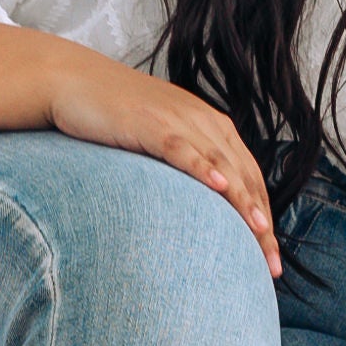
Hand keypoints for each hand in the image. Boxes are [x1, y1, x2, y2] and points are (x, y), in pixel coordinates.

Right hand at [44, 55, 281, 276]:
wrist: (73, 80)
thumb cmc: (116, 116)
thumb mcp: (162, 140)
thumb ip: (187, 164)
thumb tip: (200, 207)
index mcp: (213, 127)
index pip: (250, 177)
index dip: (264, 216)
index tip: (270, 257)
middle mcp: (204, 122)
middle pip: (244, 177)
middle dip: (261, 223)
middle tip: (272, 265)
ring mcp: (179, 121)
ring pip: (222, 165)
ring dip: (243, 201)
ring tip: (259, 233)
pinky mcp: (151, 123)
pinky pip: (183, 148)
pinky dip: (203, 167)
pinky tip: (219, 187)